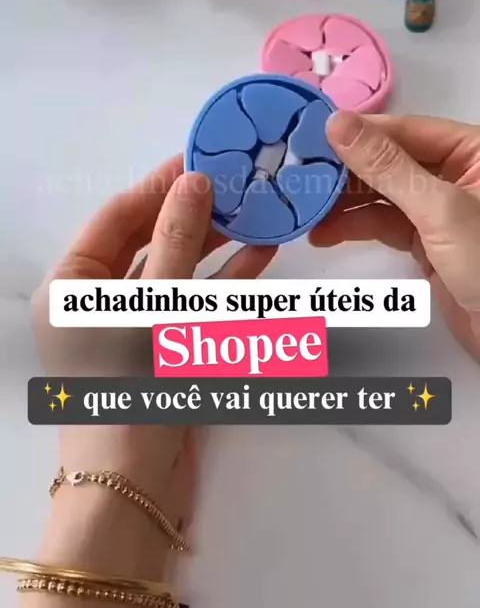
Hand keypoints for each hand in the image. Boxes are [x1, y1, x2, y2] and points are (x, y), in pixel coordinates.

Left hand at [33, 156, 276, 376]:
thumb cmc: (129, 386)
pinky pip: (193, 303)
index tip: (199, 157)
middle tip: (236, 182)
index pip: (117, 217)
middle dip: (193, 214)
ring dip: (216, 245)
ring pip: (178, 271)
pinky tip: (262, 252)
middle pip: (150, 241)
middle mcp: (97, 301)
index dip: (158, 187)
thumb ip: (177, 242)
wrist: (136, 488)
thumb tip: (194, 179)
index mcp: (72, 286)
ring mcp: (134, 326)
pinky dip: (224, 282)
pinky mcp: (164, 347)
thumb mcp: (153, 307)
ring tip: (256, 210)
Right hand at [310, 112, 479, 361]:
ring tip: (306, 209)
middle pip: (389, 160)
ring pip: (382, 193)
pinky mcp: (427, 240)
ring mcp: (440, 208)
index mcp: (473, 151)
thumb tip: (340, 124)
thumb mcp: (438, 209)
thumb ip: (386, 166)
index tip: (312, 134)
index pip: (406, 130)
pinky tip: (324, 233)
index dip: (360, 132)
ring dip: (343, 203)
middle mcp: (457, 173)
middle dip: (346, 171)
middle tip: (300, 175)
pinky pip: (384, 223)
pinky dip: (355, 227)